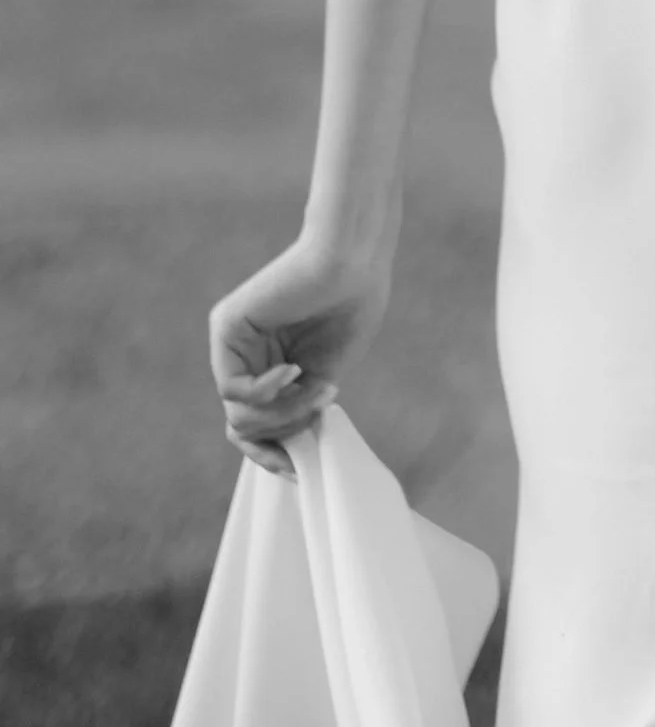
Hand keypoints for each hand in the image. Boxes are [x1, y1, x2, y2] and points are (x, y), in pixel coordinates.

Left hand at [209, 227, 393, 480]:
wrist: (356, 257)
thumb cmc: (353, 305)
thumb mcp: (325, 376)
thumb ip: (301, 410)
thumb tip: (286, 455)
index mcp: (270, 365)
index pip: (254, 426)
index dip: (274, 452)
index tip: (299, 469)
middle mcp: (245, 355)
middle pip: (242, 427)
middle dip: (279, 437)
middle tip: (315, 419)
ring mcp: (232, 342)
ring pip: (239, 415)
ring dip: (282, 414)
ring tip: (316, 389)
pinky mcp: (227, 327)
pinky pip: (233, 389)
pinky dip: (266, 392)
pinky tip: (293, 371)